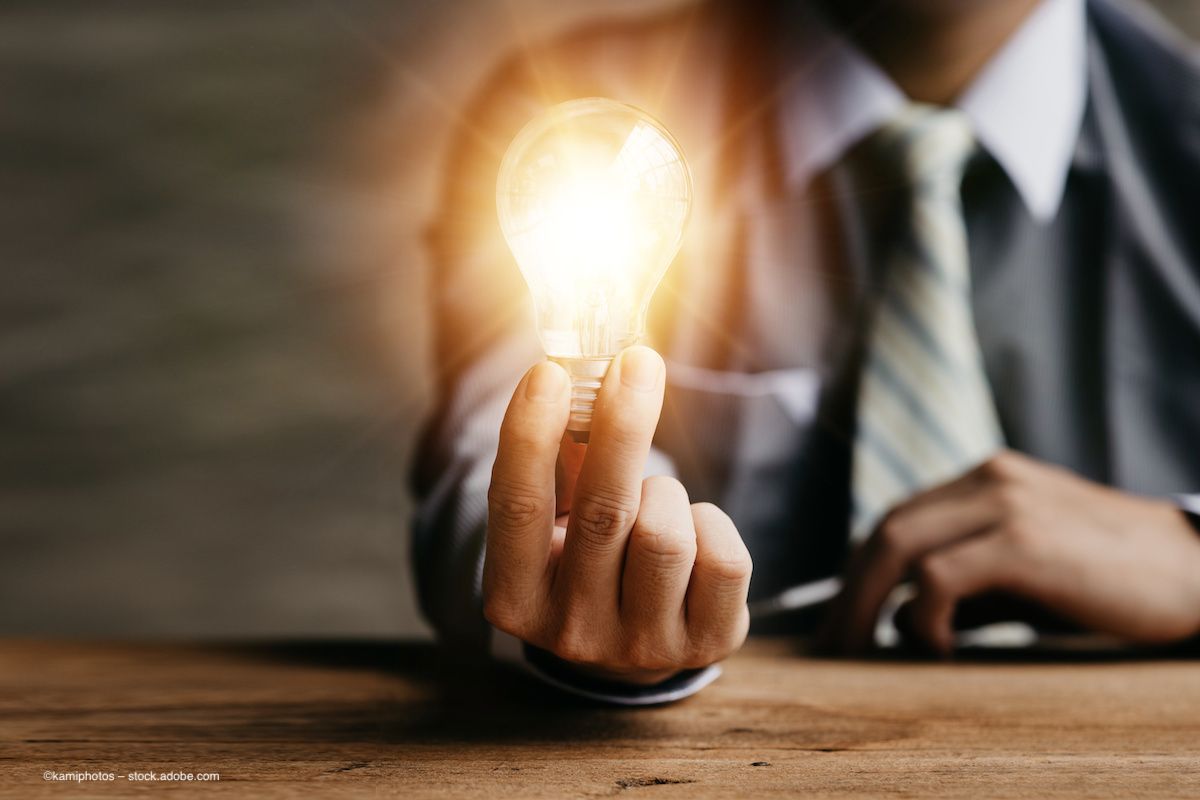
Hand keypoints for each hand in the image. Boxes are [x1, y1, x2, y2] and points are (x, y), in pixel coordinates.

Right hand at [483, 347, 751, 684]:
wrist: (634, 639)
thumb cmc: (589, 556)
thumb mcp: (557, 518)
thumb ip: (560, 455)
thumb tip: (580, 371)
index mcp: (516, 597)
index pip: (516, 506)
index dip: (529, 435)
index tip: (549, 372)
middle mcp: (571, 632)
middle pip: (602, 512)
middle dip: (623, 425)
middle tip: (637, 363)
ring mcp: (639, 647)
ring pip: (666, 533)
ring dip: (665, 494)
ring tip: (654, 504)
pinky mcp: (704, 646)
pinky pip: (723, 558)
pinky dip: (710, 526)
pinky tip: (692, 539)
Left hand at [822, 450, 1199, 654]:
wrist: (1198, 573)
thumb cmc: (1112, 581)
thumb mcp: (1027, 576)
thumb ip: (965, 588)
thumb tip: (898, 620)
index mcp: (986, 481)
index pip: (898, 519)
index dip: (858, 570)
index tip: (839, 619)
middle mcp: (988, 480)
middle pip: (886, 529)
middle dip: (847, 590)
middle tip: (831, 645)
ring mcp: (1005, 504)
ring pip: (899, 545)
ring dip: (864, 603)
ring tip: (860, 652)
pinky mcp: (1024, 540)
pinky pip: (938, 575)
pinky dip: (921, 615)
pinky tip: (936, 646)